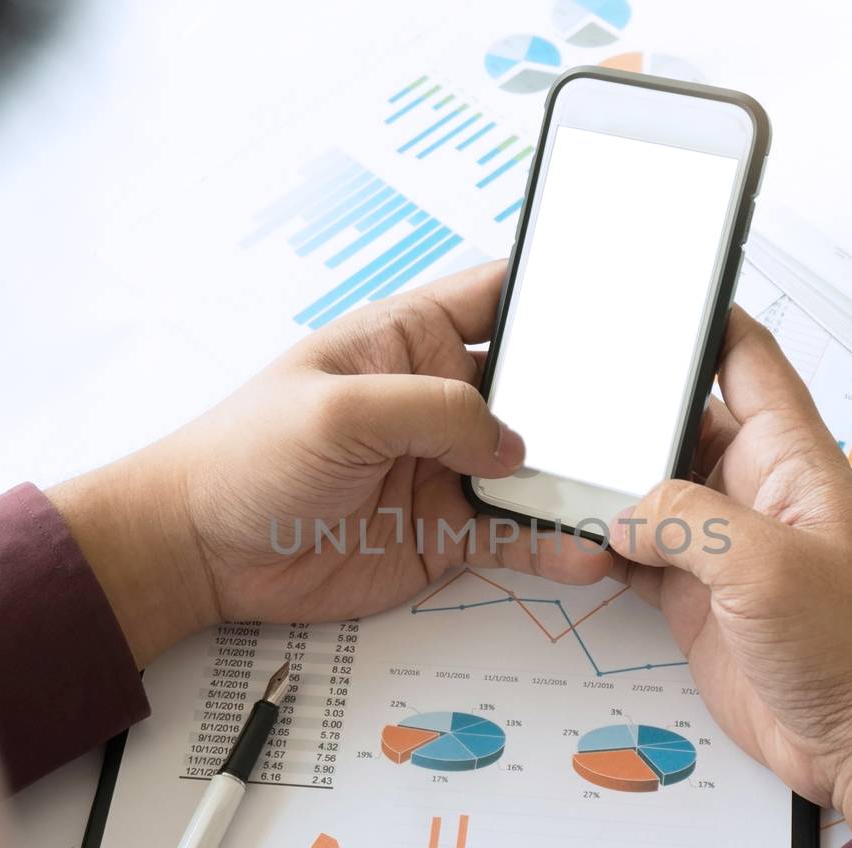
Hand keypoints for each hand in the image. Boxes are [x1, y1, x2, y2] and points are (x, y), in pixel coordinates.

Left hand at [50, 261, 611, 665]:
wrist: (201, 550)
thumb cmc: (245, 454)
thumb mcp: (336, 409)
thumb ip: (432, 410)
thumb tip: (512, 439)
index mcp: (410, 339)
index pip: (501, 297)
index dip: (561, 292)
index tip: (625, 298)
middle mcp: (439, 398)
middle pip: (538, 387)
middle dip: (591, 397)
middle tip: (651, 411)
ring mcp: (446, 467)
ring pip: (537, 465)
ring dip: (582, 477)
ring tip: (638, 489)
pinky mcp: (444, 532)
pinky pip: (515, 534)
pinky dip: (554, 542)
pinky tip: (590, 549)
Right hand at [608, 308, 851, 830]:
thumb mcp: (768, 568)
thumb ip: (687, 522)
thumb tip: (623, 517)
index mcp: (790, 457)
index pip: (746, 357)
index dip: (702, 316)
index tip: (647, 288)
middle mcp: (752, 490)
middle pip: (677, 421)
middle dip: (624, 408)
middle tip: (561, 393)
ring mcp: (721, 544)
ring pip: (645, 489)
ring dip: (602, 484)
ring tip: (547, 468)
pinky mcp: (696, 595)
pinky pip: (636, 551)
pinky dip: (599, 546)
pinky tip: (567, 540)